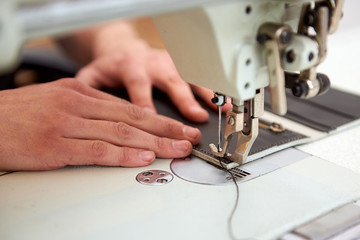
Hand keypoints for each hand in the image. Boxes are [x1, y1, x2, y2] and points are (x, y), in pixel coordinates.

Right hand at [0, 78, 200, 170]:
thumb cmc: (19, 114)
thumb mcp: (57, 100)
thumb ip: (88, 110)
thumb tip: (118, 122)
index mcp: (81, 93)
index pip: (129, 107)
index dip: (158, 118)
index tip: (178, 127)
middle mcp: (78, 104)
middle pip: (132, 118)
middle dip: (165, 129)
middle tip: (188, 138)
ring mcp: (66, 124)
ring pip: (120, 133)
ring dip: (153, 142)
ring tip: (176, 149)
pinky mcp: (54, 145)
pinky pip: (95, 150)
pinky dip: (122, 155)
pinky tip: (142, 158)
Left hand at [76, 49, 209, 122]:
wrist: (125, 48)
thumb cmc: (111, 67)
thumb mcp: (92, 76)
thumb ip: (87, 91)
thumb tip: (81, 110)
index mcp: (130, 68)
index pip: (139, 90)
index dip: (147, 108)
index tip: (155, 127)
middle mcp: (153, 64)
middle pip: (171, 83)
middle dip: (184, 102)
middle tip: (196, 119)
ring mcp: (170, 63)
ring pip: (191, 77)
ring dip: (207, 94)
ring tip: (221, 109)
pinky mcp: (181, 64)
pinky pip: (200, 75)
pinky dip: (214, 88)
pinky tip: (224, 100)